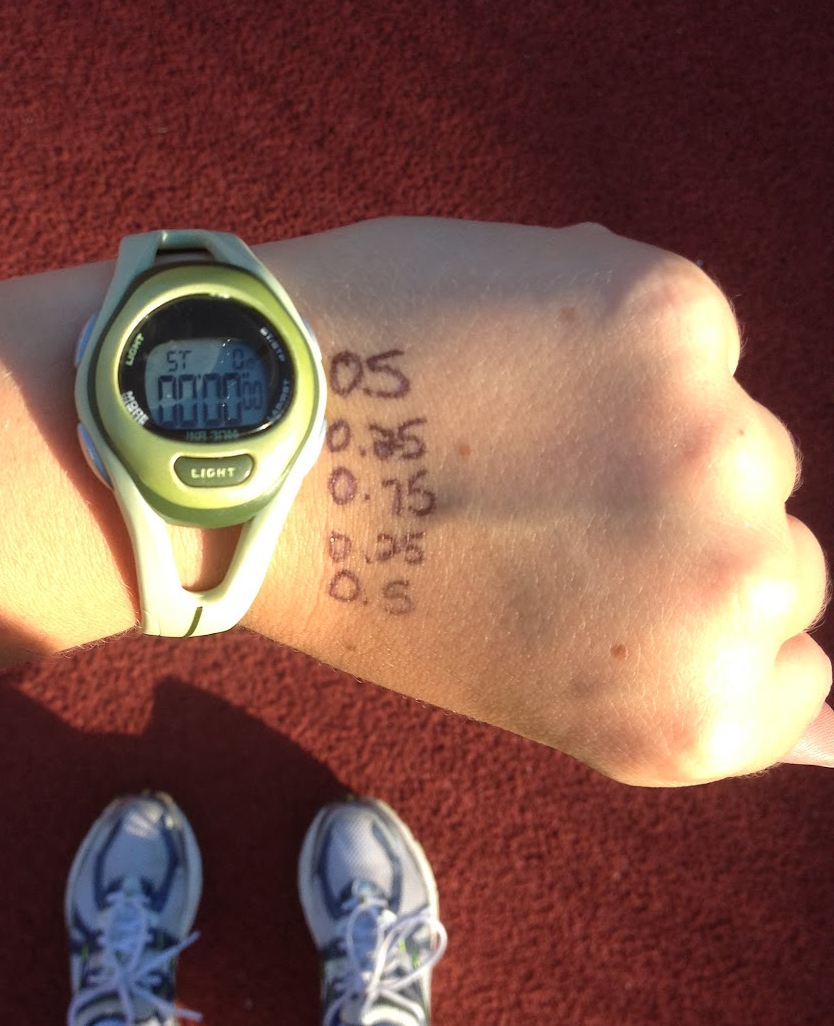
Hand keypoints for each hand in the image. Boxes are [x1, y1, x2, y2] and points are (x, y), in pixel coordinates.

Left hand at [255, 218, 830, 786]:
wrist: (246, 450)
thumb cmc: (370, 579)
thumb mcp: (541, 691)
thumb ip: (686, 691)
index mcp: (696, 711)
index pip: (800, 664)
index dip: (692, 615)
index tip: (615, 590)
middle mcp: (737, 588)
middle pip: (776, 543)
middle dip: (673, 524)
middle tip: (542, 505)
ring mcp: (717, 441)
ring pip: (735, 427)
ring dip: (651, 421)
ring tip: (510, 423)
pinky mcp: (676, 314)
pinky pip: (688, 326)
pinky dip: (614, 328)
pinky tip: (505, 349)